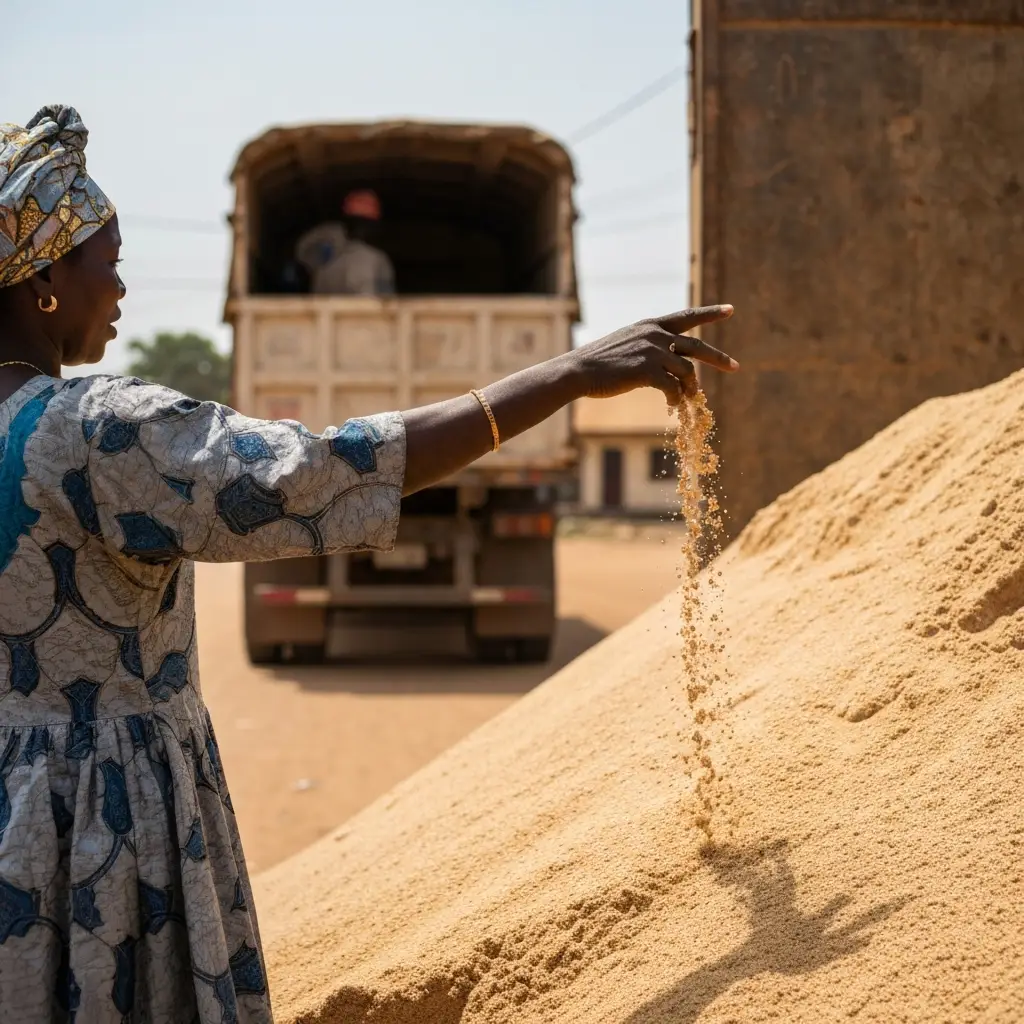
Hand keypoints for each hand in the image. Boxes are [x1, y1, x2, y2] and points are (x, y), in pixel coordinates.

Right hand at [568, 305, 736, 404]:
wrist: (579, 370)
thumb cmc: (599, 362)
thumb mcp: (627, 343)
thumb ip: (650, 346)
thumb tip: (670, 361)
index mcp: (651, 325)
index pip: (687, 316)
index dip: (710, 313)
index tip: (730, 310)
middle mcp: (655, 335)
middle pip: (697, 347)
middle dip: (718, 358)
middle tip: (736, 367)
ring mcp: (652, 352)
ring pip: (686, 372)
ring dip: (689, 389)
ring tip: (688, 400)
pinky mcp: (647, 371)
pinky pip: (673, 388)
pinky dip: (676, 399)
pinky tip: (672, 406)